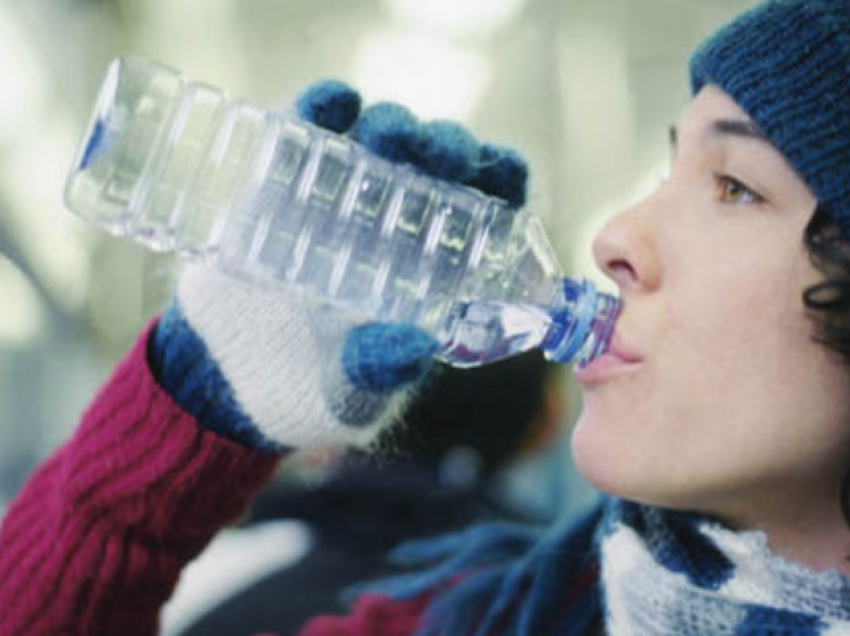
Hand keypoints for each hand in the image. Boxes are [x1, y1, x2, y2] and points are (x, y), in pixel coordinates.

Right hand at [153, 80, 527, 451]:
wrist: (216, 381)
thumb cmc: (300, 394)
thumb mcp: (348, 395)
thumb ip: (379, 373)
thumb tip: (414, 347)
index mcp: (429, 274)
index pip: (484, 214)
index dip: (500, 185)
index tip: (501, 175)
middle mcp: (394, 229)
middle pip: (438, 168)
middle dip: (447, 150)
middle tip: (440, 153)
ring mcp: (338, 201)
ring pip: (380, 142)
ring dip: (394, 126)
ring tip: (388, 134)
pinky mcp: (282, 185)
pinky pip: (306, 136)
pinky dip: (322, 111)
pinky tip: (334, 104)